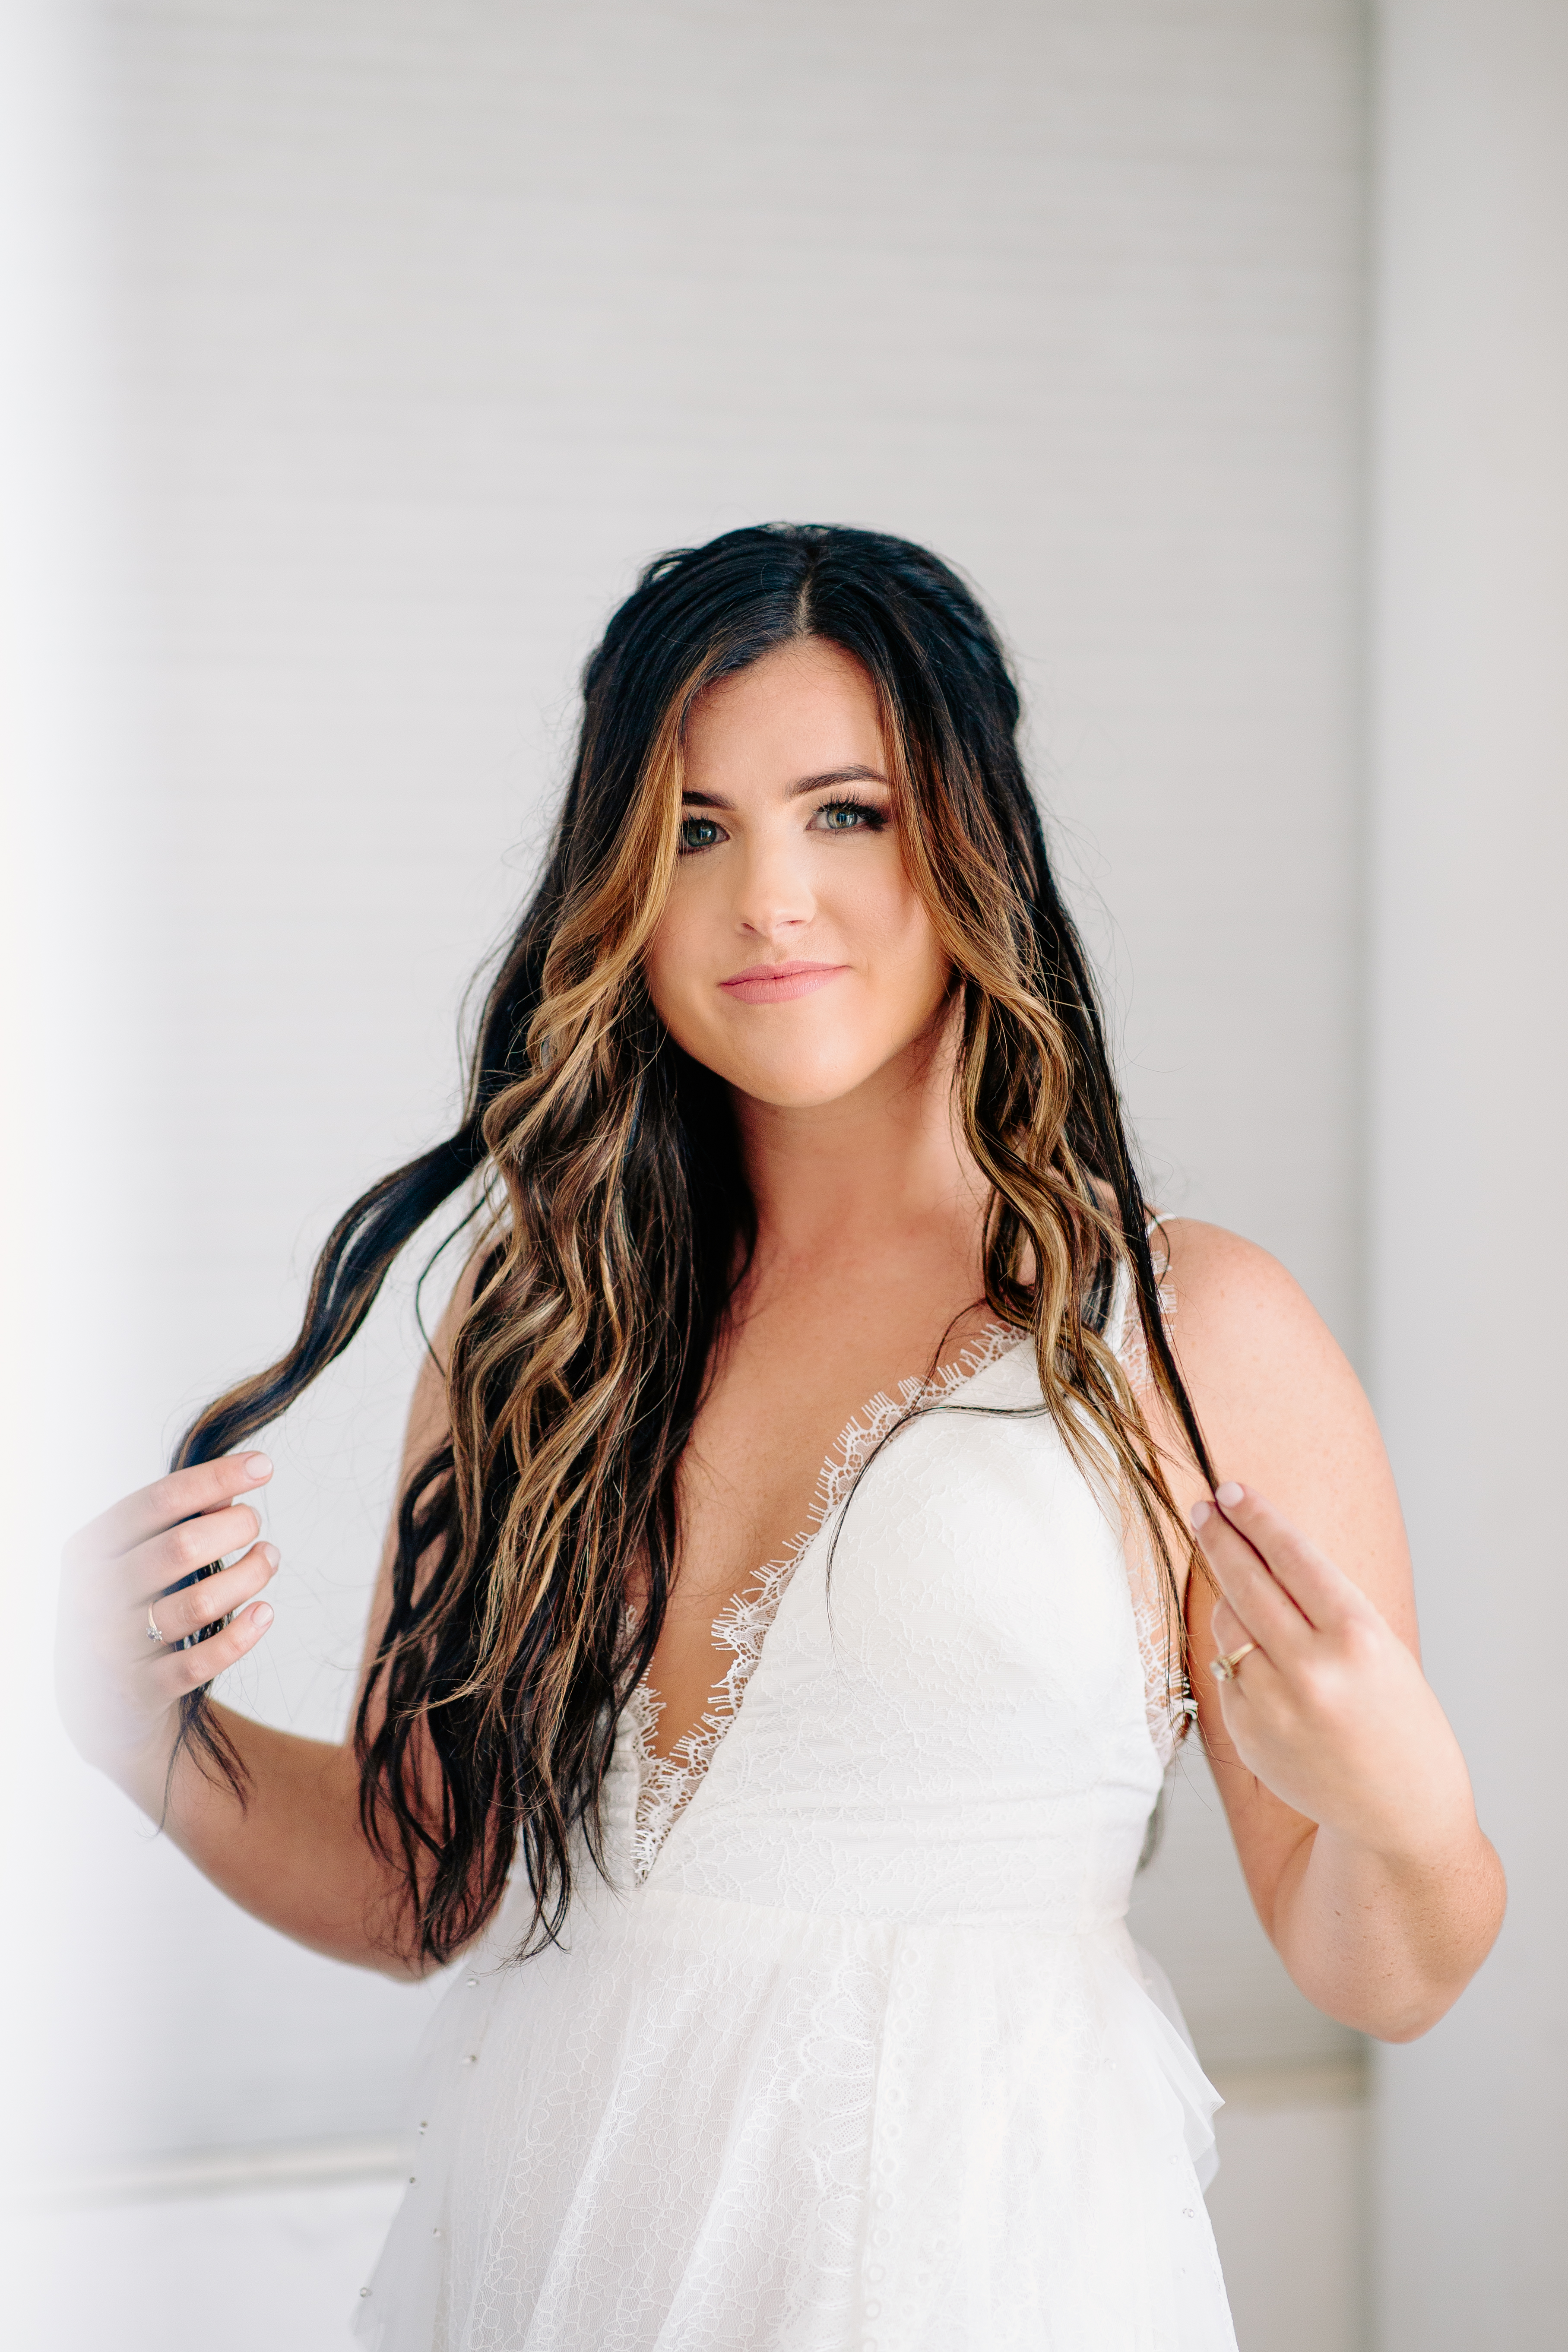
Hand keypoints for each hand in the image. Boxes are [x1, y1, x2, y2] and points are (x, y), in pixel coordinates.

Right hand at [57, 1455, 279, 1783]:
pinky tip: (266, 1611)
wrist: (96, 1703)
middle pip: (180, 1548)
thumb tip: (232, 1484)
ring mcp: (114, 1647)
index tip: (265, 1465)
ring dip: (249, 1575)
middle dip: (233, 1527)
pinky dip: (242, 1634)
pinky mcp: (142, 1690)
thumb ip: (178, 1520)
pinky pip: (202, 1661)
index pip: (155, 1501)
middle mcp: (93, 1597)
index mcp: (88, 1551)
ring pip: (199, 1603)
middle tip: (256, 1523)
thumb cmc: (127, 1607)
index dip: (214, 1478)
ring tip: (270, 1557)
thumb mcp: (137, 1559)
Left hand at [1193, 1482, 1475, 1864]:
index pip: (1292, 1556)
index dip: (1257, 1518)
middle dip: (1220, 1538)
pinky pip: (1227, 1673)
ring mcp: (1276, 1704)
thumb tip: (1254, 1551)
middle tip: (1203, 1511)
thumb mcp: (1379, 1648)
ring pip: (1228, 1626)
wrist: (1400, 1811)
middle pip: (1246, 1582)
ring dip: (1228, 1600)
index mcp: (1358, 1636)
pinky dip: (1237, 1659)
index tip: (1231, 1492)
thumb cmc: (1397, 1718)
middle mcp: (1313, 1668)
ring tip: (1243, 1593)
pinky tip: (1262, 1665)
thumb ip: (1321, 1606)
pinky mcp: (1249, 1733)